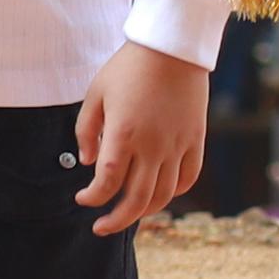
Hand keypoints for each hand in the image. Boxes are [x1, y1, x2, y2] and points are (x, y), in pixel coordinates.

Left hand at [74, 41, 206, 236]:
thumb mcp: (95, 95)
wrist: (172, 51)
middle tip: (100, 228)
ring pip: (165, 194)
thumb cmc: (127, 69)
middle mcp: (153, 145)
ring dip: (146, 212)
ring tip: (129, 217)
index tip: (82, 199)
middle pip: (137, 198)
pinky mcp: (196, 141)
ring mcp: (178, 145)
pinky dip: (175, 193)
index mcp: (124, 134)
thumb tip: (88, 163)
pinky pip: (189, 177)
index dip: (93, 197)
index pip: (108, 181)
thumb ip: (87, 131)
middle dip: (116, 219)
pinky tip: (160, 196)